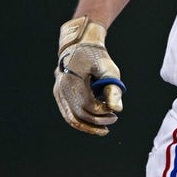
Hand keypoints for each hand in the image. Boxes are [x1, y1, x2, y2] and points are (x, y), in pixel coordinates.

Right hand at [53, 16, 124, 135]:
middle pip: (79, 115)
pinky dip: (81, 121)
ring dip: (88, 127)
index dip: (102, 113)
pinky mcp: (59, 94)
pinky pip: (68, 113)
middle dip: (97, 121)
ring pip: (71, 118)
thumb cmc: (97, 56)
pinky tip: (93, 124)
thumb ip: (113, 88)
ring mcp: (58, 92)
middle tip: (113, 119)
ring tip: (103, 131)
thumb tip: (118, 109)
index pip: (88, 106)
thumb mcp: (108, 69)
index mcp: (73, 81)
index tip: (115, 113)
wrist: (79, 45)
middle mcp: (62, 89)